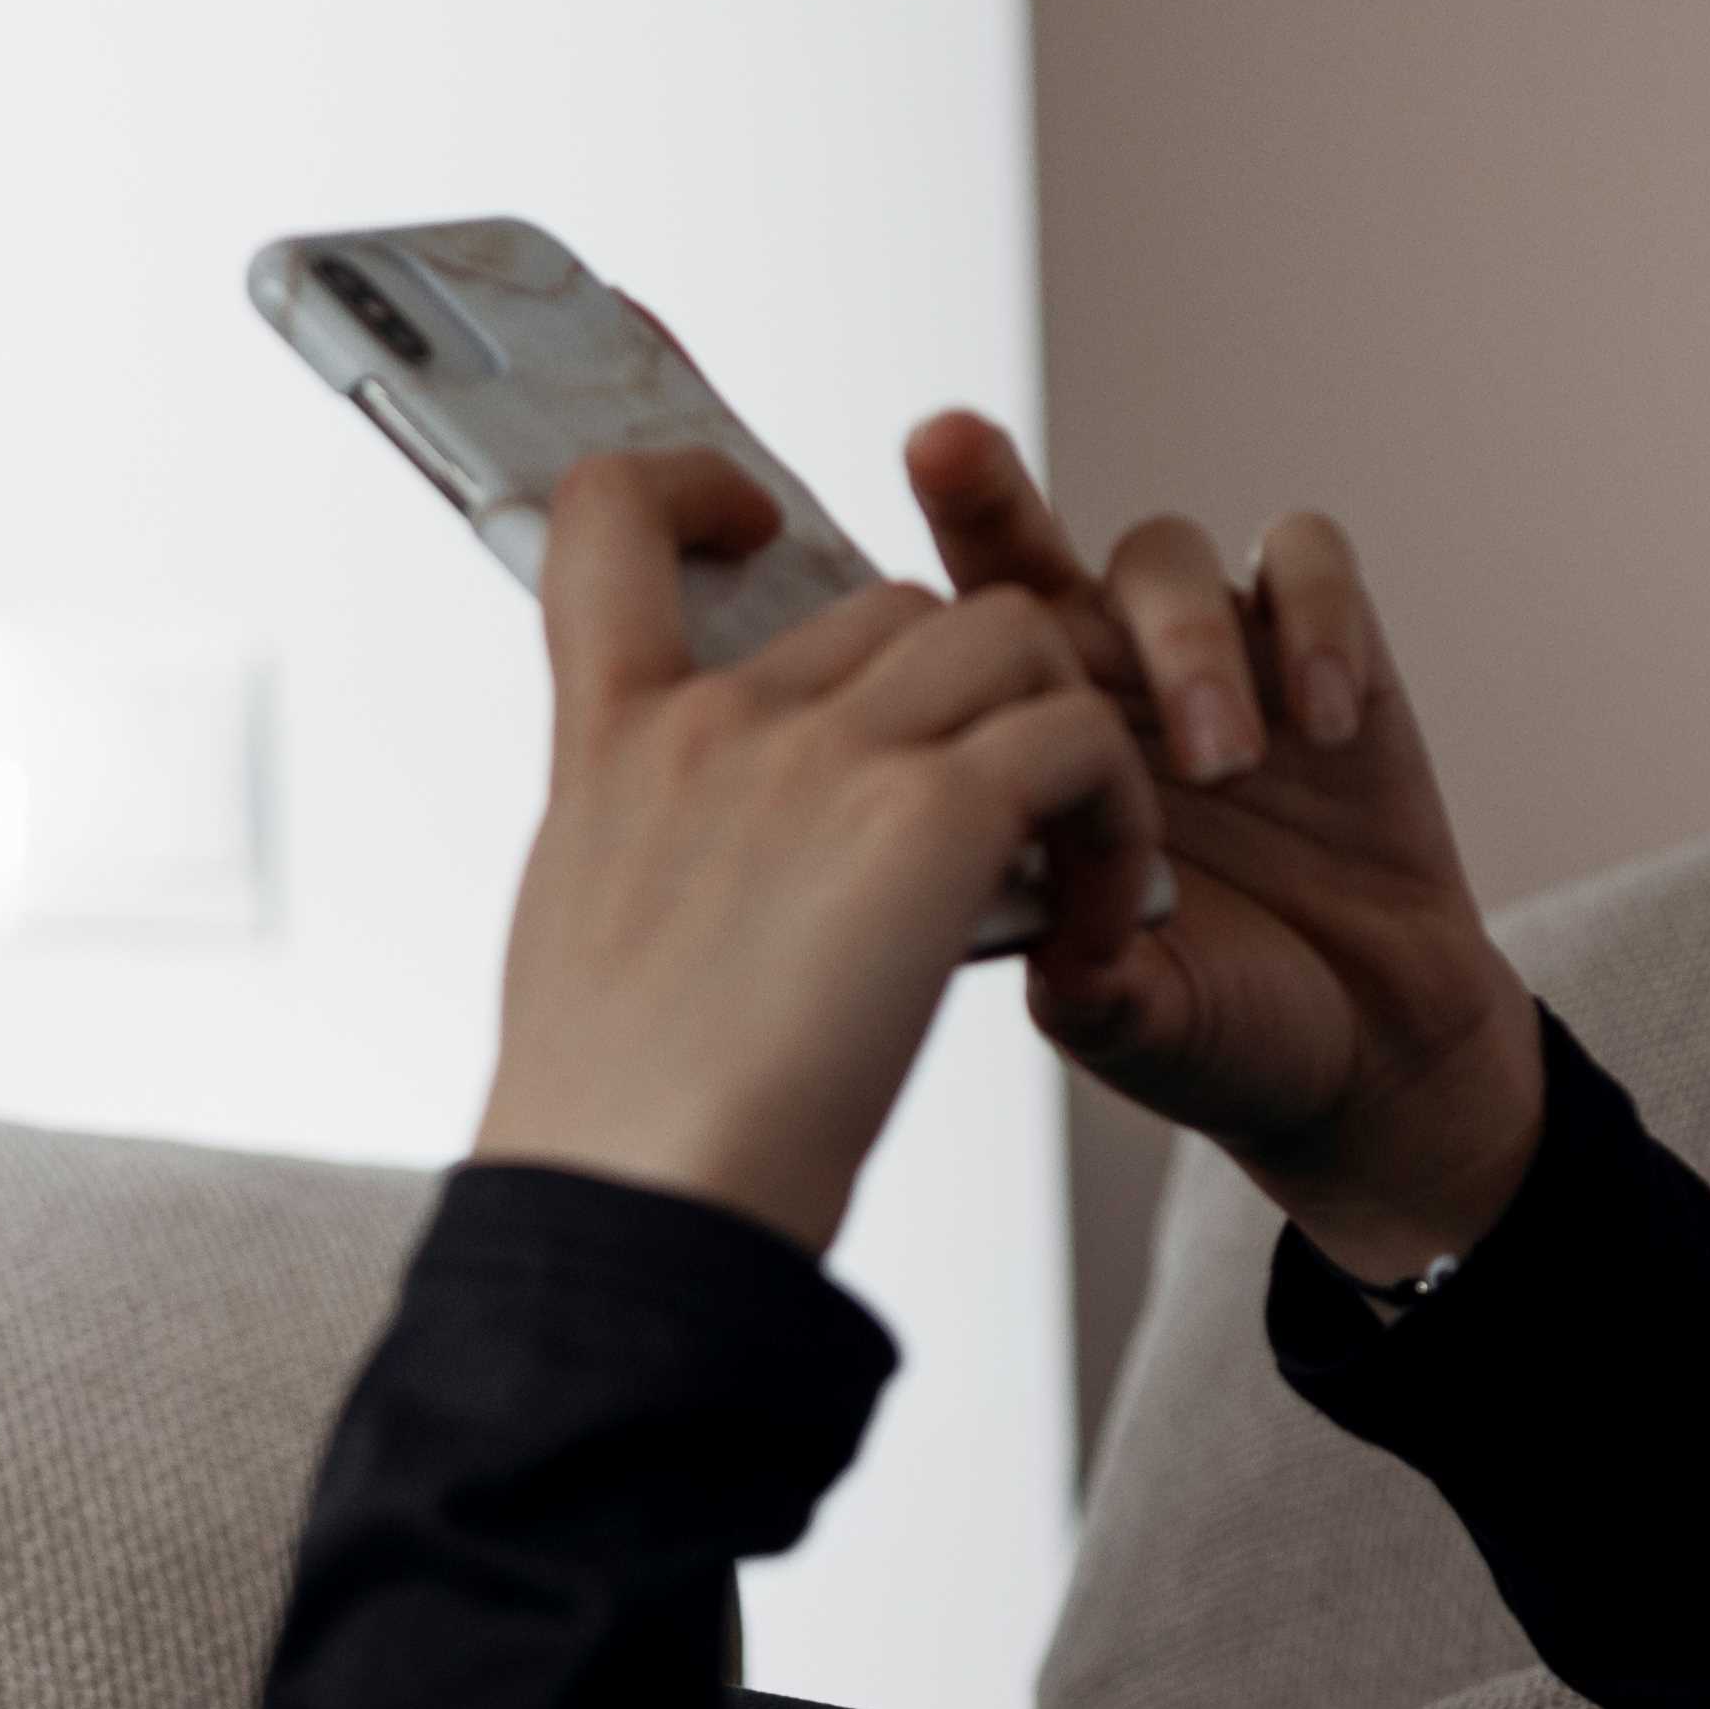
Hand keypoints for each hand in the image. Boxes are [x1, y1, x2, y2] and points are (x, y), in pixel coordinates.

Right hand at [472, 449, 1170, 1254]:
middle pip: (892, 605)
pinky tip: (1106, 935)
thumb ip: (641, 857)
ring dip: (1077, 741)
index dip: (690, 489)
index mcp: (611, 749)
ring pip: (1012, 637)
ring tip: (1082, 878)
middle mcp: (716, 722)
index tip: (756, 523)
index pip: (609, 521)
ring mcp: (821, 755)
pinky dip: (1124, 828)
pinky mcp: (928, 814)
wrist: (643, 1220)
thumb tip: (679, 860)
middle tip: (1016, 831)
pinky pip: (1083, 745)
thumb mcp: (585, 948)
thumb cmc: (617, 1135)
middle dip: (976, 695)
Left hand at [908, 414, 1543, 1288]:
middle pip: (1019, 543)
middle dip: (979, 489)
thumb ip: (1096, 984)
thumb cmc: (1220, 1029)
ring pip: (1164, 555)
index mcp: (1015, 754)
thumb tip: (1057, 968)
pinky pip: (1307, 564)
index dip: (887, 597)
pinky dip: (1313, 621)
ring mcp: (1208, 655)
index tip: (847, 520)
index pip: (938, 644)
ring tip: (1225, 764)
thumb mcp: (1141, 1022)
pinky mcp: (1328, 649)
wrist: (1367, 1052)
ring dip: (1186, 641)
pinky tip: (1323, 722)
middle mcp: (1093, 681)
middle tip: (943, 454)